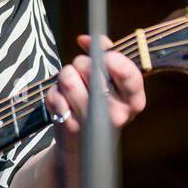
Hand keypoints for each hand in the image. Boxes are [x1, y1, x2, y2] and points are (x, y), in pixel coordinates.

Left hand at [46, 33, 146, 166]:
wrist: (84, 147)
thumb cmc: (99, 105)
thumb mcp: (112, 82)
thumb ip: (104, 54)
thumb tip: (84, 39)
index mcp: (134, 100)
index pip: (129, 73)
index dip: (112, 58)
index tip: (103, 54)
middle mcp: (117, 113)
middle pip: (90, 67)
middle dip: (80, 63)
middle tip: (82, 72)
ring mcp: (93, 122)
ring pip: (68, 78)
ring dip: (65, 77)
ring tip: (71, 87)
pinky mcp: (70, 127)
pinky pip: (54, 93)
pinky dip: (54, 94)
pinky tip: (63, 104)